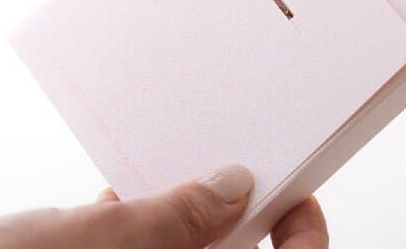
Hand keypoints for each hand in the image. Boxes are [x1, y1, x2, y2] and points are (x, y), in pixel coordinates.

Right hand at [0, 165, 326, 248]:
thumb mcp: (103, 243)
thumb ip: (178, 218)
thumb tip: (233, 188)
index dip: (303, 238)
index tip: (300, 196)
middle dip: (238, 209)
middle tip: (238, 164)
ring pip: (184, 247)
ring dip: (185, 210)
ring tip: (184, 166)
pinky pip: (142, 247)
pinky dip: (141, 222)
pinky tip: (121, 197)